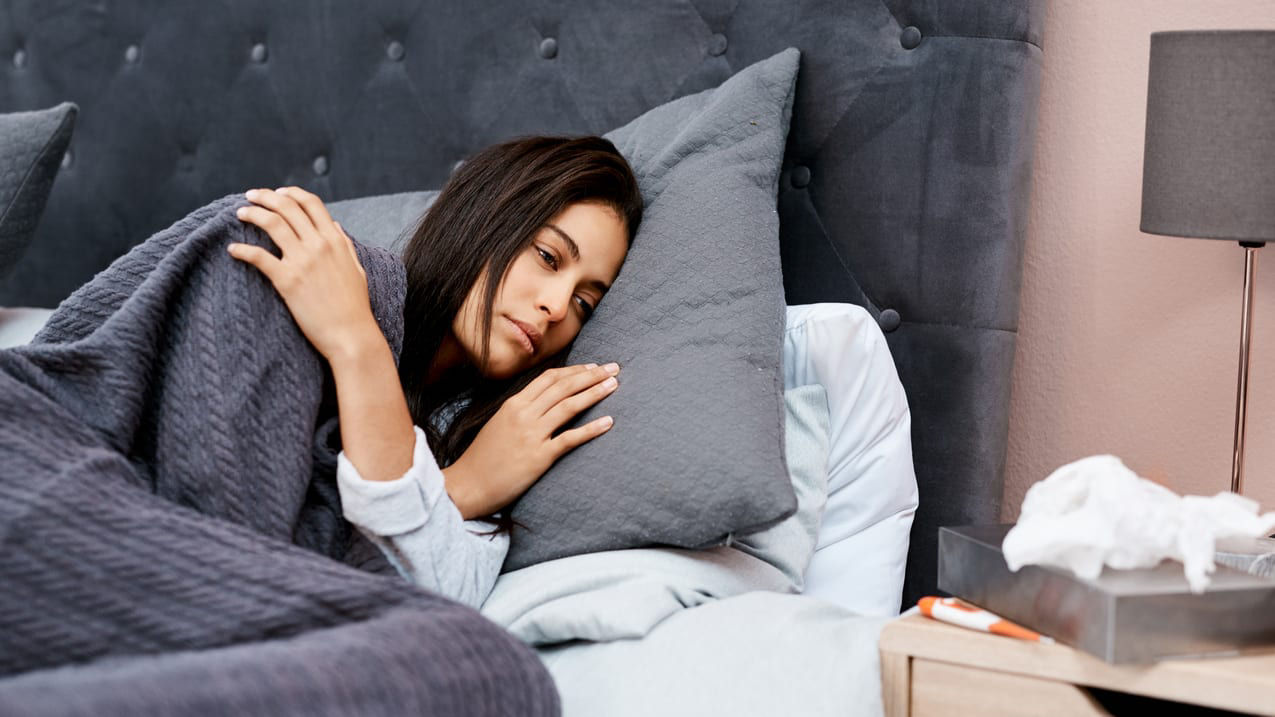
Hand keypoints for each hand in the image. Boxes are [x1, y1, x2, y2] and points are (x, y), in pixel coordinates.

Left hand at [228, 187, 378, 361]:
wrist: (350, 335)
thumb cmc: (355, 306)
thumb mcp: (356, 268)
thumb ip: (344, 244)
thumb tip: (335, 225)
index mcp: (335, 240)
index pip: (311, 203)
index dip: (291, 193)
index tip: (277, 193)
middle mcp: (319, 245)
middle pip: (288, 207)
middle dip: (265, 196)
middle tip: (250, 196)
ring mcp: (303, 261)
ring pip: (272, 223)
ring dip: (252, 213)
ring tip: (240, 213)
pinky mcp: (287, 281)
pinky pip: (259, 257)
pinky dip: (243, 250)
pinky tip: (233, 249)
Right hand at [445, 362, 620, 517]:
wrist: (468, 484)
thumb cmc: (484, 457)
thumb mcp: (500, 423)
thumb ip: (521, 409)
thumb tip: (545, 400)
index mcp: (513, 404)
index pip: (549, 378)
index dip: (573, 370)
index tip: (592, 367)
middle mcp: (523, 414)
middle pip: (563, 387)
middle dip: (591, 375)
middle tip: (613, 368)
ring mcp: (531, 435)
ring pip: (569, 406)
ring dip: (594, 393)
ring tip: (614, 385)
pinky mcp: (539, 457)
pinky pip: (570, 439)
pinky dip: (591, 429)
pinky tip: (608, 422)